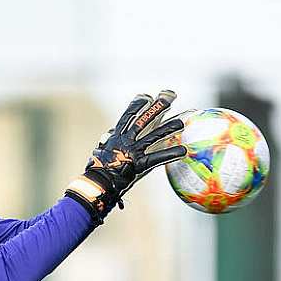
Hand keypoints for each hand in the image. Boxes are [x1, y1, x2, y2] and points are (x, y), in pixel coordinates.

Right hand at [65, 90, 186, 224]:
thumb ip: (107, 140)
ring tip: (181, 122)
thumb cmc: (98, 170)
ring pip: (153, 136)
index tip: (147, 96)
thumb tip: (110, 133)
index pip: (128, 115)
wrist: (97, 184)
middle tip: (170, 96)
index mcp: (116, 136)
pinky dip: (170, 154)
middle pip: (144, 119)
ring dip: (168, 128)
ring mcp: (132, 151)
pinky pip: (157, 158)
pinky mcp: (138, 165)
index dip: (138, 104)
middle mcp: (125, 140)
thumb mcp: (100, 151)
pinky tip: (183, 150)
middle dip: (157, 107)